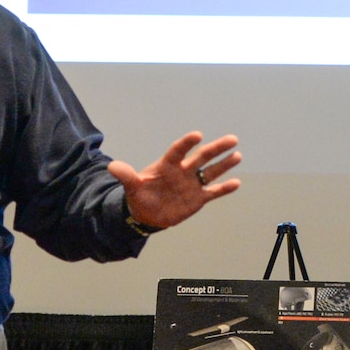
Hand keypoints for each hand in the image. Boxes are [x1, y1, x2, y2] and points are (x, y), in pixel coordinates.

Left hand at [109, 131, 239, 231]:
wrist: (147, 214)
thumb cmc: (139, 196)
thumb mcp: (132, 187)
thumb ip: (126, 176)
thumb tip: (113, 167)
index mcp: (167, 165)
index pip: (178, 151)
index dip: (187, 143)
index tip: (197, 135)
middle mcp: (183, 171)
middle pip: (202, 157)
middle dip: (217, 148)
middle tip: (232, 139)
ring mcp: (192, 184)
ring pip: (211, 171)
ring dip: (224, 164)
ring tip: (237, 155)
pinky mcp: (198, 198)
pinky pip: (213, 192)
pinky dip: (224, 188)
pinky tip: (236, 183)